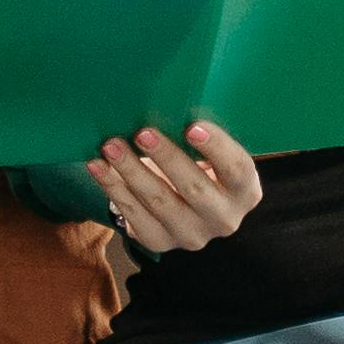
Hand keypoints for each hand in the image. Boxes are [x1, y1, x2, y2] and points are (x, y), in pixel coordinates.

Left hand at [86, 120, 263, 256]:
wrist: (183, 204)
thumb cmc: (199, 164)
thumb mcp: (210, 153)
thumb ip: (200, 134)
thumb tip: (168, 100)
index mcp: (245, 192)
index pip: (237, 169)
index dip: (217, 148)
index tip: (192, 126)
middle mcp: (224, 219)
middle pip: (195, 188)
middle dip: (166, 157)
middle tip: (142, 132)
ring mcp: (192, 236)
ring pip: (159, 201)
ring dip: (132, 170)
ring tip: (111, 145)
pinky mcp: (160, 243)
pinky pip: (133, 214)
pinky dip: (113, 187)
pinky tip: (98, 166)